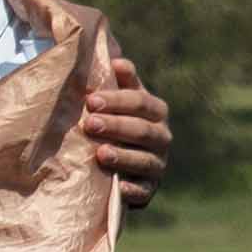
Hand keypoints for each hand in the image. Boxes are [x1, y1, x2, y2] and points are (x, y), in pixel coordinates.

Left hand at [83, 52, 169, 211]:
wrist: (114, 162)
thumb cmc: (110, 120)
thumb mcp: (114, 100)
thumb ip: (118, 81)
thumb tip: (116, 59)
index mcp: (154, 111)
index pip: (141, 102)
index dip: (118, 100)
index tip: (91, 100)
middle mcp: (161, 137)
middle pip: (142, 130)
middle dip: (116, 126)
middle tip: (89, 123)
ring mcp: (157, 164)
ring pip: (144, 160)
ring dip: (123, 157)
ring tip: (100, 154)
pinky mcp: (149, 189)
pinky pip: (144, 191)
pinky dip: (132, 189)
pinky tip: (118, 187)